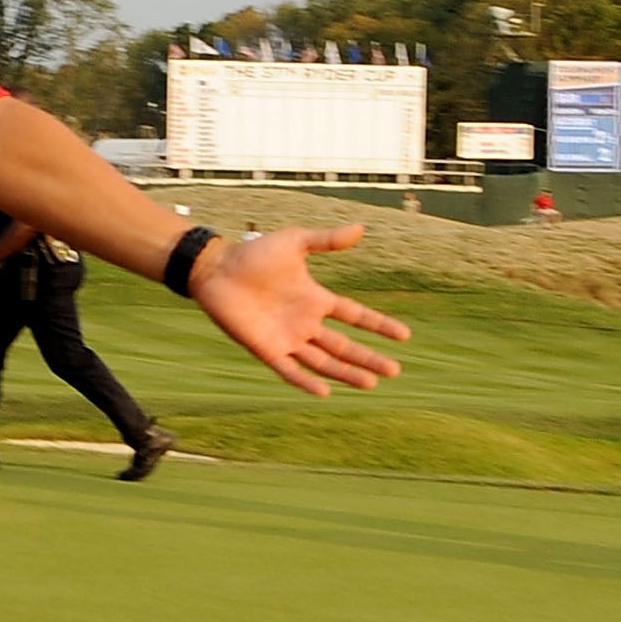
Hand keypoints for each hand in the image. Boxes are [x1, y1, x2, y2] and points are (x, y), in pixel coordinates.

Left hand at [189, 225, 409, 397]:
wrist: (215, 268)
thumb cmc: (253, 253)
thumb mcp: (295, 242)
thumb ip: (326, 240)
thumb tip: (361, 229)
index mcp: (315, 298)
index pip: (355, 316)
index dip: (378, 325)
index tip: (405, 336)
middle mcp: (305, 322)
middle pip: (344, 345)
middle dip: (368, 358)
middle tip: (395, 371)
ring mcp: (286, 338)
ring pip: (323, 362)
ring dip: (346, 373)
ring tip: (371, 384)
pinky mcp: (265, 349)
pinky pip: (289, 370)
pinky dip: (306, 381)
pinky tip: (325, 392)